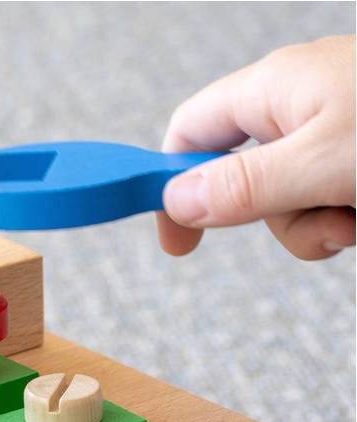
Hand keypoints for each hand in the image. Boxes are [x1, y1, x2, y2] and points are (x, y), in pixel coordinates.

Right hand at [158, 35, 355, 259]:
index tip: (179, 244)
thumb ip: (245, 186)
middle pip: (241, 179)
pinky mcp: (355, 150)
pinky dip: (345, 217)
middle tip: (320, 221)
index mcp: (273, 87)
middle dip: (274, 218)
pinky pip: (326, 196)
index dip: (172, 188)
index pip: (188, 132)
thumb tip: (175, 201)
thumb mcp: (322, 163)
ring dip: (317, 224)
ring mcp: (332, 125)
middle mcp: (297, 102)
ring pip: (288, 199)